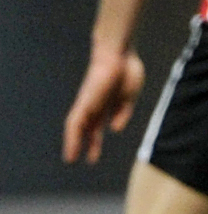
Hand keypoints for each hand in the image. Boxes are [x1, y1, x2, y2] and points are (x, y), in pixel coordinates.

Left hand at [63, 44, 144, 164]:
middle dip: (90, 144)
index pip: (98, 125)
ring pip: (77, 126)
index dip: (97, 139)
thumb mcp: (129, 97)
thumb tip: (114, 129)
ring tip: (72, 158)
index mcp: (108, 104)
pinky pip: (75, 121)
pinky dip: (73, 134)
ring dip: (75, 143)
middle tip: (90, 160)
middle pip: (89, 128)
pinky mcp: (85, 101)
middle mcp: (95, 105)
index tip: (95, 153)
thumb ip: (122, 112)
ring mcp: (88, 103)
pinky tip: (74, 145)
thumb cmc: (127, 70)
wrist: (119, 53)